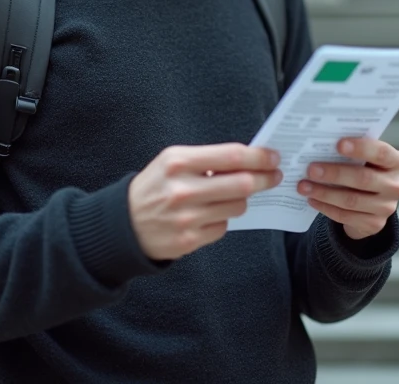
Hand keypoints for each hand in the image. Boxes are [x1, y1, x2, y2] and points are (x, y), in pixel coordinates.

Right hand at [128, 144, 282, 260]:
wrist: (123, 224)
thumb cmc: (155, 186)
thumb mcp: (172, 161)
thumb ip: (207, 159)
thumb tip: (250, 160)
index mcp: (178, 162)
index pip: (231, 156)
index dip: (258, 157)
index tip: (273, 157)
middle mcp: (182, 190)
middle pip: (242, 184)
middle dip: (265, 179)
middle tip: (274, 176)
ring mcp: (186, 218)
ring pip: (237, 207)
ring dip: (241, 200)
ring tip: (231, 195)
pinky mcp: (188, 241)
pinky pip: (223, 227)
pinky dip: (222, 219)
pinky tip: (208, 214)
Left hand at [297, 137, 398, 240]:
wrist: (372, 202)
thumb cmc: (364, 169)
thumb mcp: (365, 158)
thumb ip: (351, 150)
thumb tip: (321, 142)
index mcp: (397, 162)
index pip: (382, 153)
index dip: (361, 148)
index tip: (338, 144)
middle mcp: (396, 186)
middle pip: (364, 179)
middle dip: (335, 173)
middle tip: (310, 169)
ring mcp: (387, 208)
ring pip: (351, 201)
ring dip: (324, 193)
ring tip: (304, 186)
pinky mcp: (374, 224)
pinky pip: (345, 216)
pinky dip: (325, 207)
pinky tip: (311, 200)